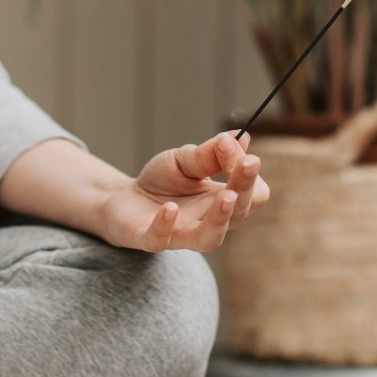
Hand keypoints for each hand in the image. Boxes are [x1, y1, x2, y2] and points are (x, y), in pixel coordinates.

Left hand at [99, 130, 270, 251]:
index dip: (251, 175)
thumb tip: (239, 136)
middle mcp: (207, 222)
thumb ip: (210, 153)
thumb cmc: (162, 182)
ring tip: (226, 196)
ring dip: (220, 218)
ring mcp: (179, 234)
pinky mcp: (149, 238)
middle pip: (239, 215)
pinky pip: (160, 240)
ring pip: (209, 238)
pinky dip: (166, 225)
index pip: (253, 195)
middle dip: (245, 189)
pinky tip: (170, 208)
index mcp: (222, 201)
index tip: (244, 152)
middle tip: (246, 165)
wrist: (123, 198)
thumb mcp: (185, 160)